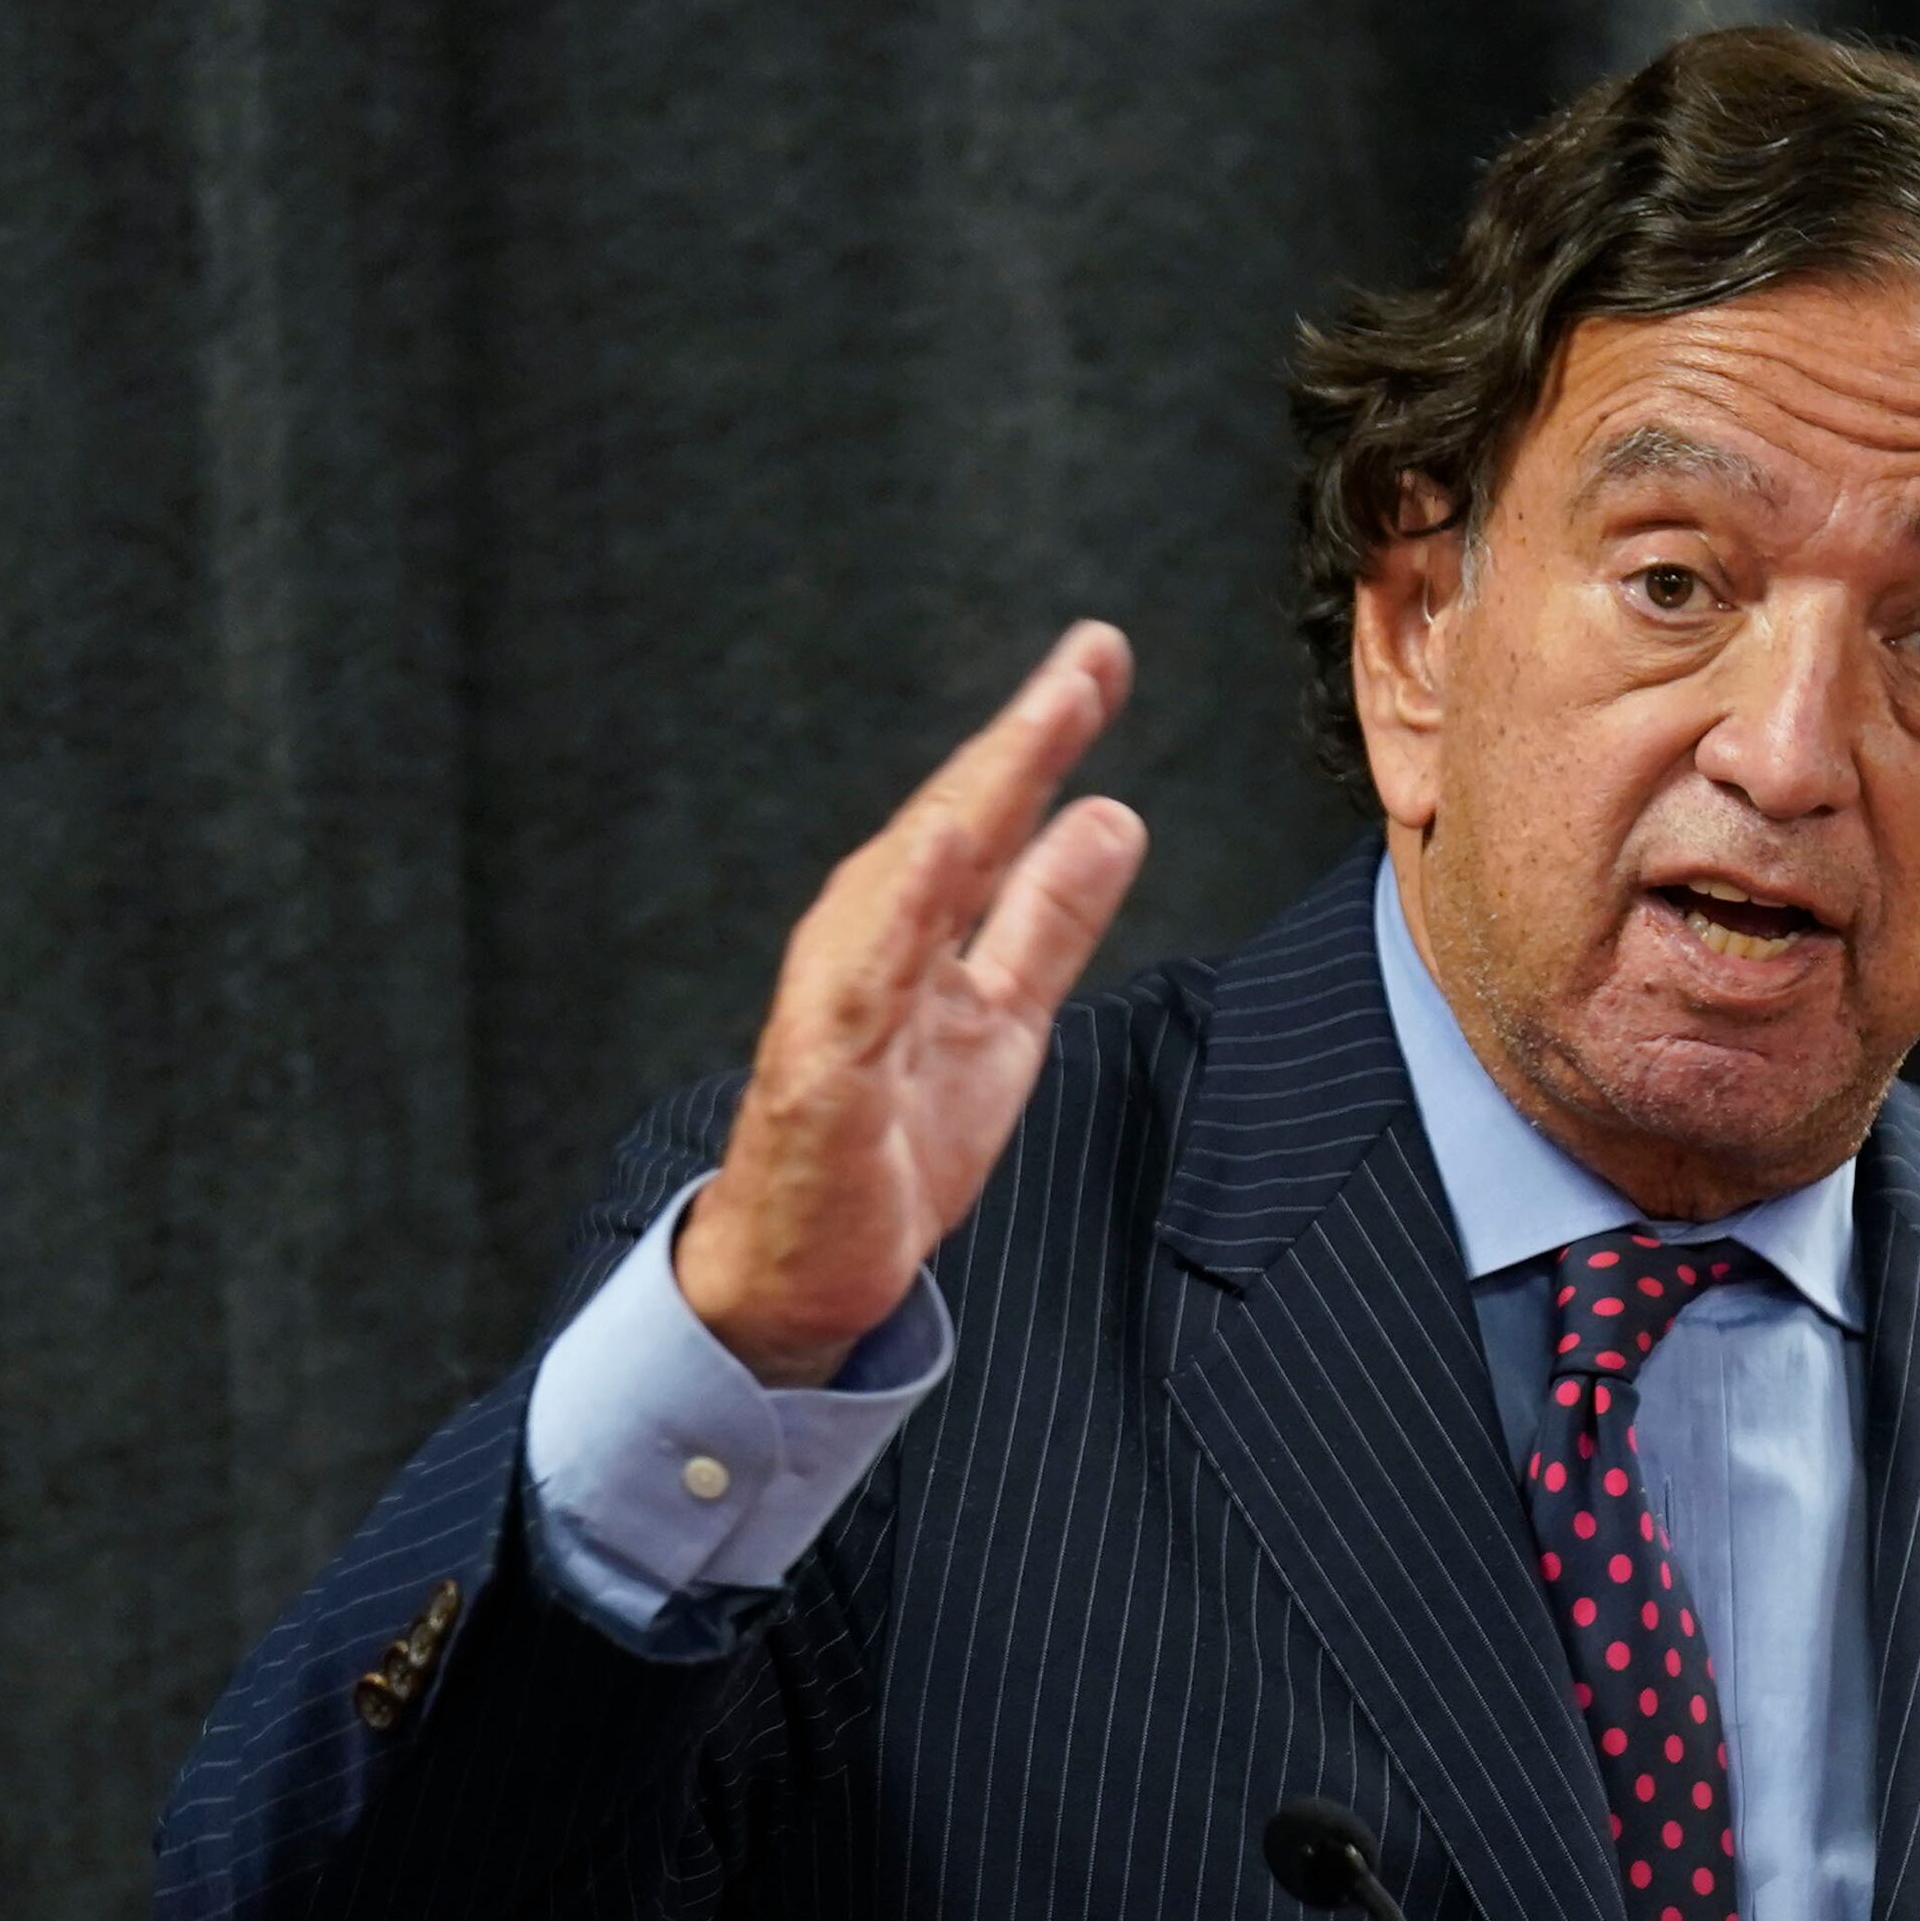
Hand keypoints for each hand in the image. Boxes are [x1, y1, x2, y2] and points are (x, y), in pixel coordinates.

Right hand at [677, 622, 1147, 1383]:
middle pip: (955, 821)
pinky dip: (899, 911)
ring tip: (1039, 722)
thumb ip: (1049, 920)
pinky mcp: (821, 1069)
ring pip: (911, 881)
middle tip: (1095, 653)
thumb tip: (1113, 814)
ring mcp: (841, 998)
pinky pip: (864, 981)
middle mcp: (874, 940)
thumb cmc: (893, 1140)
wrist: (806, 1268)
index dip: (1046, 736)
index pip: (991, 815)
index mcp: (920, 926)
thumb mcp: (1006, 1020)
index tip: (1101, 657)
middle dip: (1024, 737)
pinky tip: (938, 849)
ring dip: (974, 797)